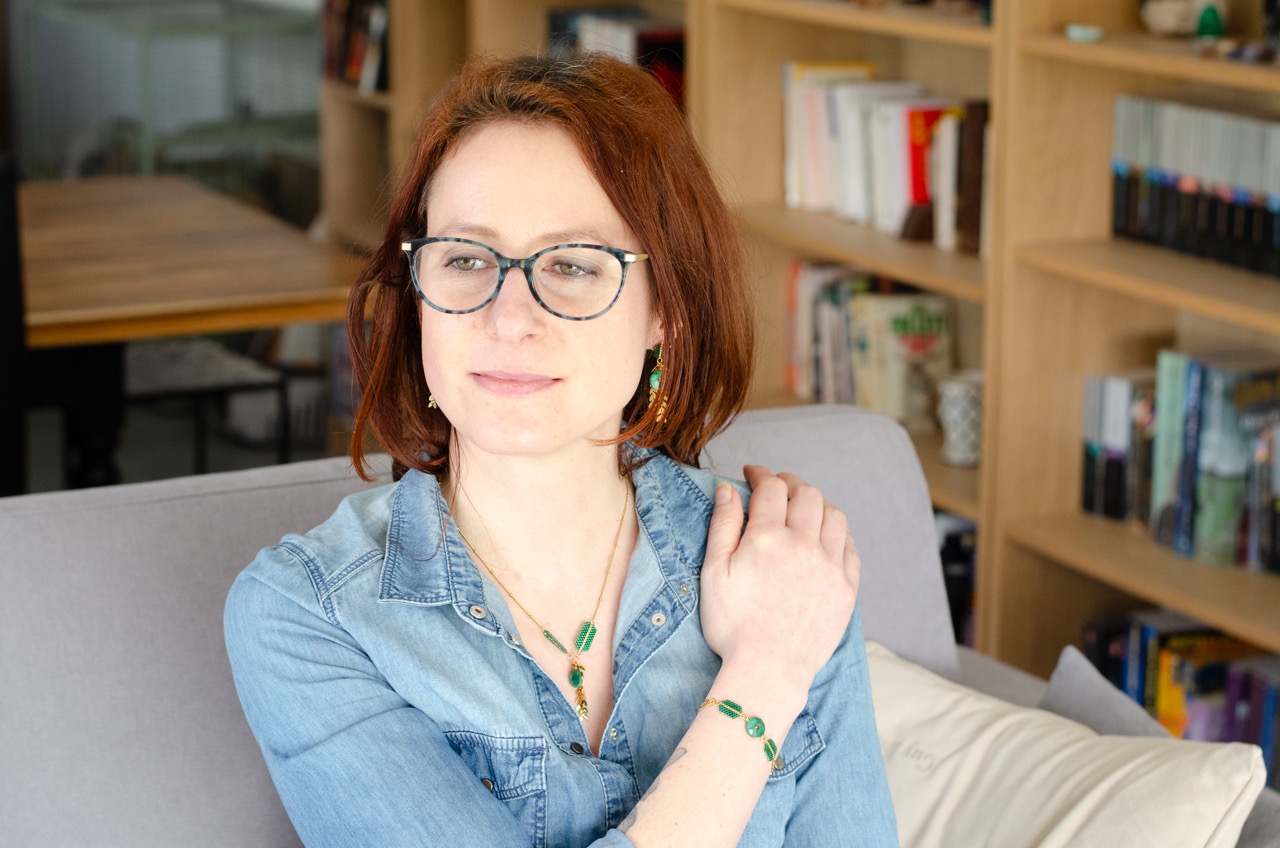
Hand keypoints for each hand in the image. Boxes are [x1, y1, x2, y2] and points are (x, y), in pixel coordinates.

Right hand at [700, 466, 860, 697]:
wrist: (768, 670)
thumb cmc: (732, 625)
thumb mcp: (714, 572)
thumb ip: (722, 526)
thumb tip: (727, 489)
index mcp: (769, 538)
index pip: (771, 488)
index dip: (761, 474)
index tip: (752, 473)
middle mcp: (805, 546)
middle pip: (807, 494)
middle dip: (790, 482)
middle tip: (777, 486)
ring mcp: (831, 567)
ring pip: (834, 515)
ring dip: (818, 503)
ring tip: (803, 508)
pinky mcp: (846, 589)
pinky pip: (851, 548)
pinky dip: (839, 534)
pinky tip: (825, 538)